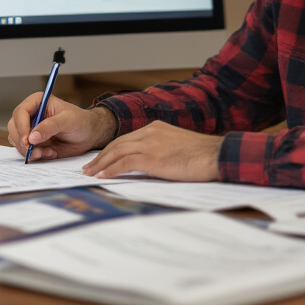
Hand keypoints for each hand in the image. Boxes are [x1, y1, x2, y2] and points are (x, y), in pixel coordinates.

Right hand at [7, 94, 114, 160]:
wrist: (88, 135)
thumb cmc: (81, 122)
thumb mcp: (68, 121)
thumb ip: (50, 126)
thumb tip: (32, 137)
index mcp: (37, 102)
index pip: (20, 113)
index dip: (21, 127)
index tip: (28, 141)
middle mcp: (30, 115)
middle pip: (14, 128)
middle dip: (23, 142)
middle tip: (35, 151)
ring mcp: (30, 129)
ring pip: (17, 141)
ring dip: (29, 150)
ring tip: (48, 151)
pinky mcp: (33, 142)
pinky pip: (25, 151)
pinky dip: (35, 155)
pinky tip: (50, 153)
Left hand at [82, 121, 222, 181]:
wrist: (215, 155)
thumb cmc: (201, 156)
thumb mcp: (177, 147)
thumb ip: (160, 150)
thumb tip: (148, 164)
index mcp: (156, 128)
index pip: (126, 139)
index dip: (111, 150)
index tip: (101, 159)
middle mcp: (150, 132)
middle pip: (117, 143)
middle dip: (101, 156)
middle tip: (88, 167)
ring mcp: (151, 143)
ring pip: (117, 152)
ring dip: (101, 164)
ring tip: (90, 173)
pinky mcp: (152, 157)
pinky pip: (125, 162)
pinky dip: (111, 169)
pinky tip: (103, 176)